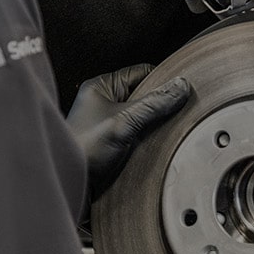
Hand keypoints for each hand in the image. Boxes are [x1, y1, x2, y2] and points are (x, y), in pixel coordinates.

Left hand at [66, 65, 190, 196]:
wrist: (68, 180)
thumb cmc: (84, 149)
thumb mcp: (124, 122)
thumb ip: (153, 104)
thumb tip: (180, 85)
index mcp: (101, 86)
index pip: (141, 72)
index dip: (163, 80)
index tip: (184, 90)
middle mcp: (104, 101)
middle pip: (144, 94)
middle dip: (161, 103)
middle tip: (181, 111)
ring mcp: (109, 121)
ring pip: (143, 114)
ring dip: (156, 122)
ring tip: (172, 127)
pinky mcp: (114, 140)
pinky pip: (138, 131)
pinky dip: (150, 136)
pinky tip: (159, 142)